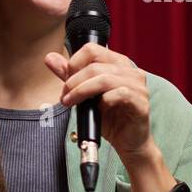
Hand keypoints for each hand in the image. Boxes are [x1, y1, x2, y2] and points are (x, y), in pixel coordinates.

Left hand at [45, 43, 155, 163]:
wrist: (128, 141)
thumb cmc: (109, 117)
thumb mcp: (84, 94)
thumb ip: (69, 75)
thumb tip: (50, 58)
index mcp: (117, 63)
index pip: (91, 49)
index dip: (74, 63)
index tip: (65, 80)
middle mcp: (130, 71)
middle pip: (94, 66)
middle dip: (73, 82)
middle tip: (64, 97)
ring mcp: (138, 86)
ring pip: (105, 79)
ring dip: (82, 91)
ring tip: (71, 102)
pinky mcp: (141, 103)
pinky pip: (120, 94)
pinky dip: (103, 101)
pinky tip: (97, 110)